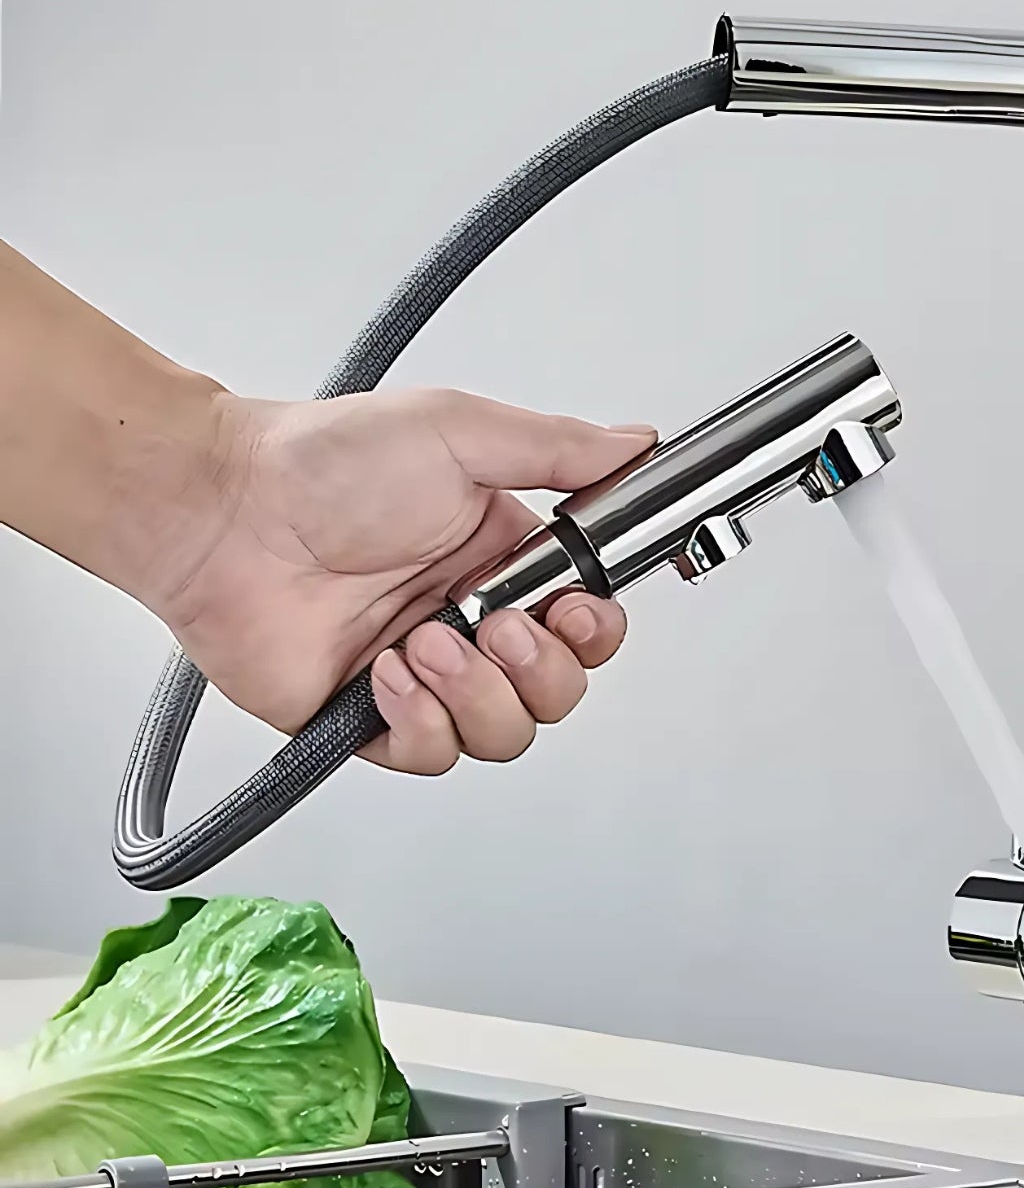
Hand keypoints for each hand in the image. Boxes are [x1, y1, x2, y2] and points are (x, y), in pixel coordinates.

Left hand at [155, 389, 654, 773]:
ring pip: (504, 733)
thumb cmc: (325, 462)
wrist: (223, 511)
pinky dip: (420, 722)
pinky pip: (433, 755)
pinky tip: (387, 672)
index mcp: (503, 558)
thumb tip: (636, 445)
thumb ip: (558, 449)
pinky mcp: (369, 718)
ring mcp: (423, 674)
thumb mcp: (460, 432)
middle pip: (557, 692)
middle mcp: (471, 621)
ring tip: (423, 640)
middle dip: (539, 669)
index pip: (586, 624)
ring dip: (476, 693)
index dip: (593, 632)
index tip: (573, 609)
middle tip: (494, 623)